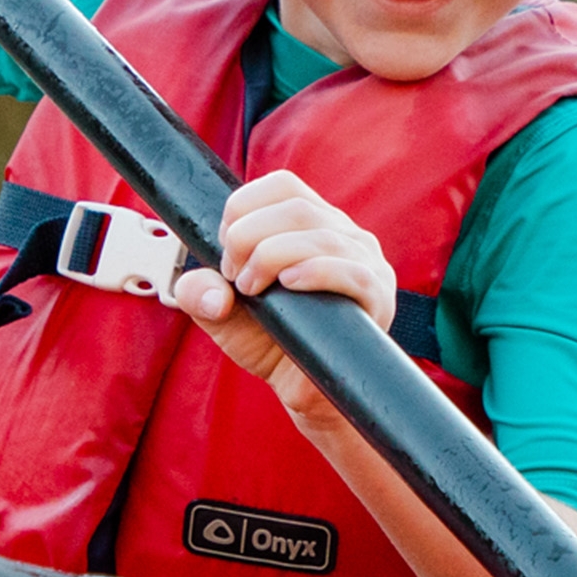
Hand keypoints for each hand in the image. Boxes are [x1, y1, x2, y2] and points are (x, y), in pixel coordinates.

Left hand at [168, 171, 394, 415]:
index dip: (244, 207)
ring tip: (252, 290)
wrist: (302, 391)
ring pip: (321, 236)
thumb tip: (210, 290)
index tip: (224, 248)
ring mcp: (366, 263)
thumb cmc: (268, 340)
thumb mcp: (220, 314)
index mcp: (312, 224)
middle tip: (234, 277)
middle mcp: (344, 235)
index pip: (283, 186)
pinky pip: (353, 272)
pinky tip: (288, 285)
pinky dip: (315, 272)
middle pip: (296, 207)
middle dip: (249, 236)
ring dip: (272, 256)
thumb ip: (199, 293)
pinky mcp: (378, 297)